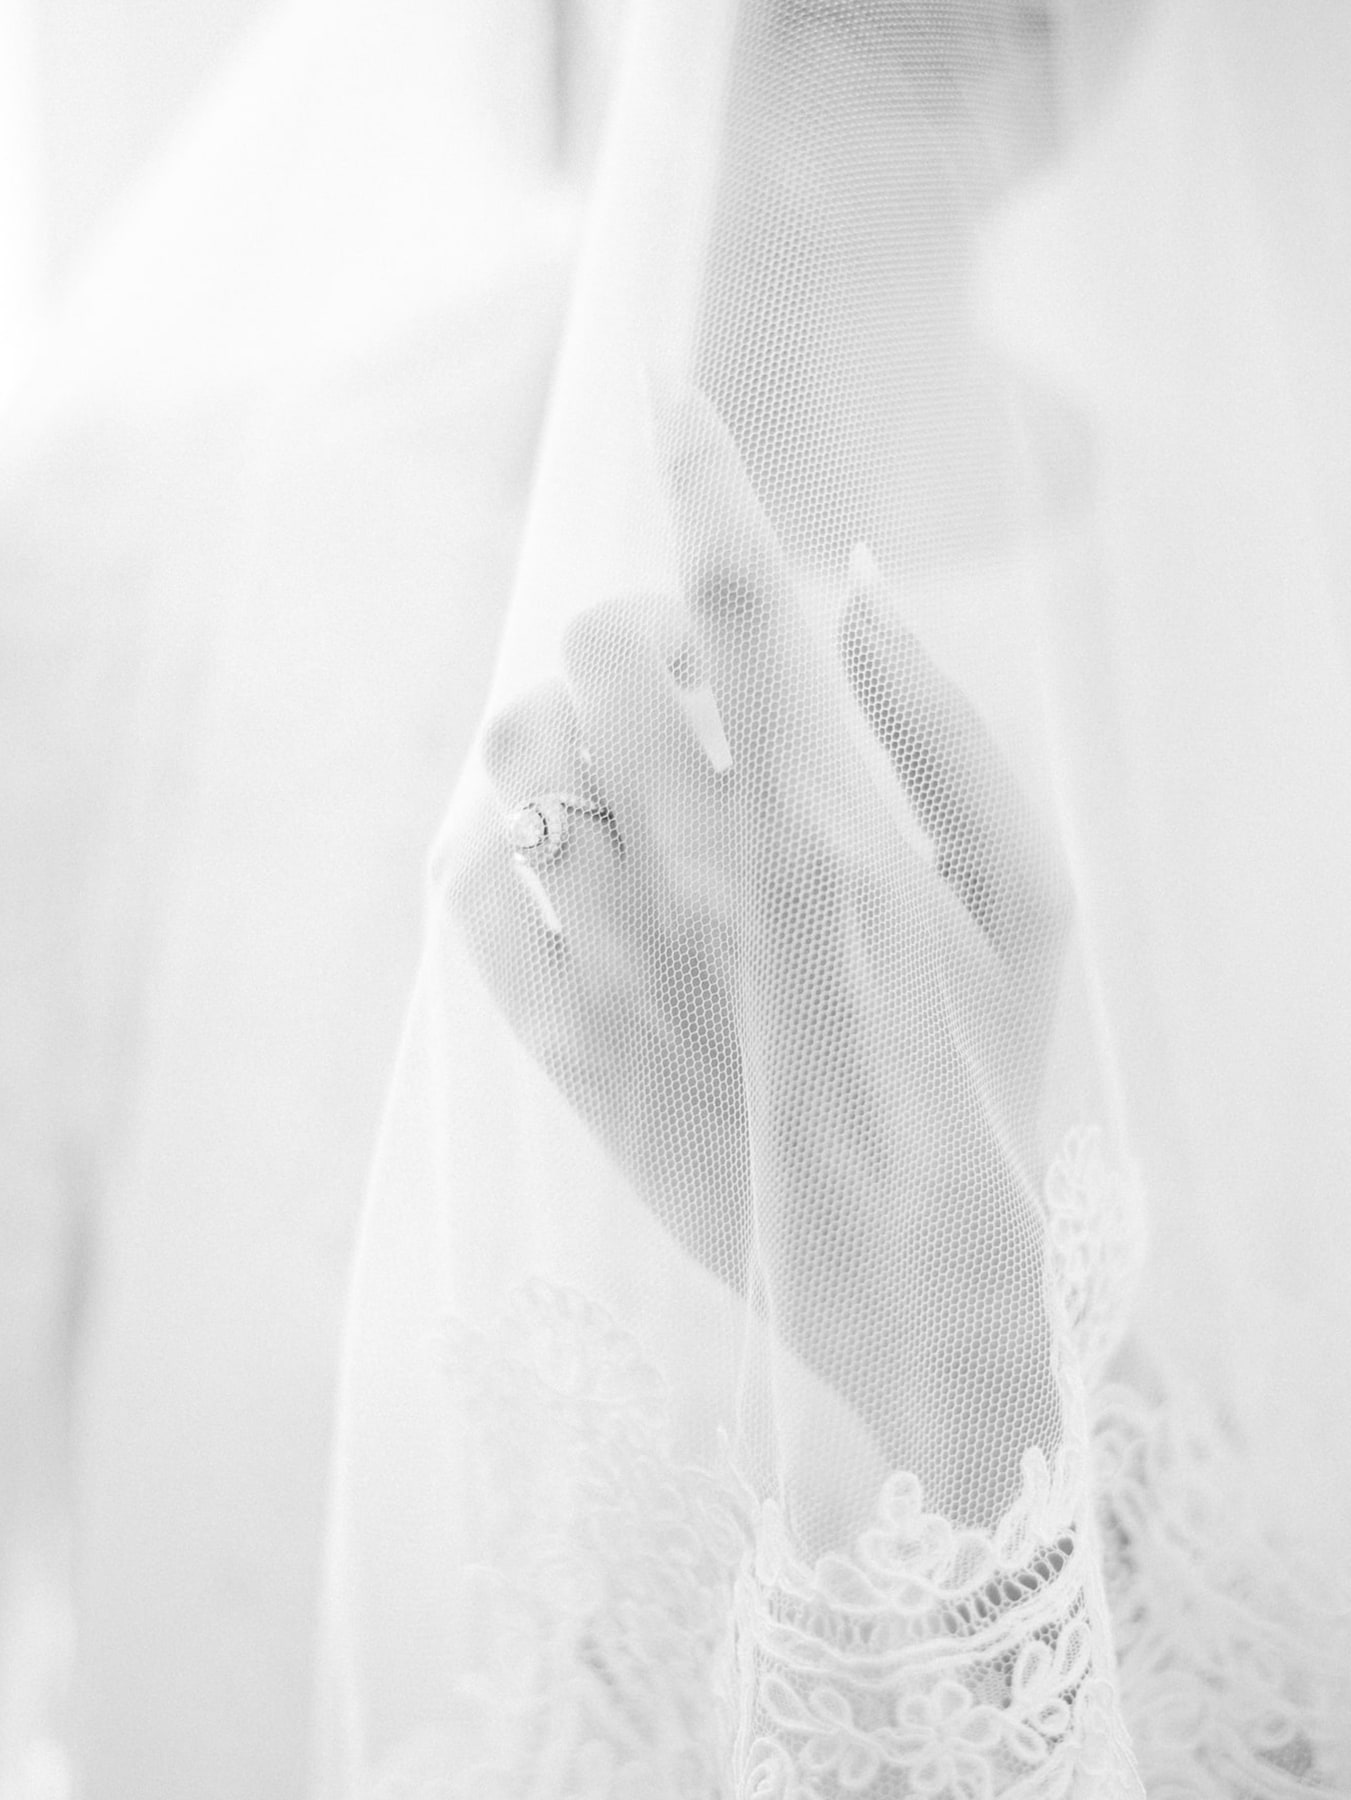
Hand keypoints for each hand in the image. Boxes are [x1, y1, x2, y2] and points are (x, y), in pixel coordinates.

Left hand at [450, 393, 1069, 1523]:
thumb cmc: (987, 1079)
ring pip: (518, 756)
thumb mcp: (1026, 901)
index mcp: (838, 830)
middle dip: (639, 628)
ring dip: (560, 723)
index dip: (702, 472)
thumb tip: (849, 591)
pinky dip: (495, 845)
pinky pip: (467, 891)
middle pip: (601, 650)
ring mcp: (624, 964)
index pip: (747, 602)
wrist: (911, 1282)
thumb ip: (944, 731)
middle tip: (693, 684)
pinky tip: (558, 866)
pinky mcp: (565, 1047)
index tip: (666, 392)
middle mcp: (713, 880)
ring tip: (620, 772)